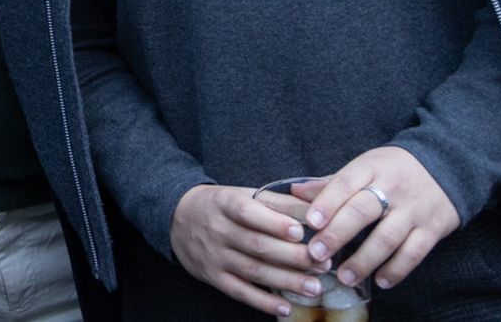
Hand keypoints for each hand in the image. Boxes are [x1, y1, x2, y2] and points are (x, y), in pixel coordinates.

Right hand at [170, 184, 320, 315]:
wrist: (178, 218)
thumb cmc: (221, 206)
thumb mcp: (243, 194)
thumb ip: (278, 201)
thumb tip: (315, 209)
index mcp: (225, 203)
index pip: (248, 212)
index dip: (273, 223)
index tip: (299, 231)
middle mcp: (218, 229)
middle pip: (257, 245)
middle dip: (292, 256)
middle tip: (322, 263)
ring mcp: (214, 255)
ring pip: (252, 270)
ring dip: (286, 281)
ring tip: (314, 288)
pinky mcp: (213, 277)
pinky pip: (240, 291)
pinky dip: (263, 302)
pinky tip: (285, 307)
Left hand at [299, 146, 459, 290]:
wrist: (446, 166)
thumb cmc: (393, 169)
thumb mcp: (365, 167)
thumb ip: (332, 183)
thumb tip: (294, 191)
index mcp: (370, 167)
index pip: (345, 183)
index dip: (327, 202)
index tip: (311, 222)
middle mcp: (392, 187)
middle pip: (362, 211)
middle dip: (337, 234)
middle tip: (317, 254)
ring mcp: (414, 209)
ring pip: (387, 237)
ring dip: (364, 260)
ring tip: (344, 277)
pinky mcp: (432, 229)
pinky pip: (414, 253)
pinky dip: (397, 269)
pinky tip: (381, 281)